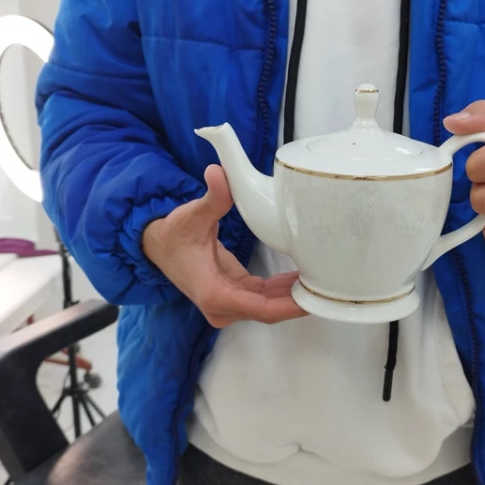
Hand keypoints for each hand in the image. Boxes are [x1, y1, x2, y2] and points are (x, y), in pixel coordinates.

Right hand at [141, 165, 306, 327]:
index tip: (314, 298)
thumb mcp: (193, 215)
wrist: (156, 245)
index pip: (263, 309)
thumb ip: (212, 197)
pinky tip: (302, 278)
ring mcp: (228, 303)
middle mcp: (222, 306)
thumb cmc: (173, 234)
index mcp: (215, 293)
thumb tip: (217, 173)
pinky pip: (263, 297)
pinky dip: (282, 290)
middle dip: (298, 301)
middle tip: (328, 286)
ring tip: (321, 281)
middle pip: (269, 311)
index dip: (291, 306)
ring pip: (268, 306)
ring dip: (292, 295)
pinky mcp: (233, 295)